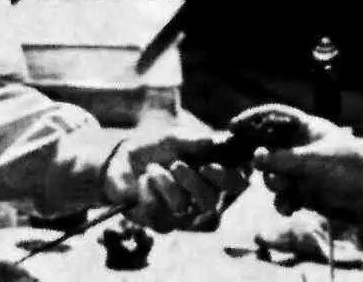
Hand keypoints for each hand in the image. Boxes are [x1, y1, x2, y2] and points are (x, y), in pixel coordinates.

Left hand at [102, 129, 248, 232]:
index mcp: (214, 177)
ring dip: (165, 182)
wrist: (126, 157)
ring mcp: (181, 215)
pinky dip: (148, 190)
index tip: (208, 165)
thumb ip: (195, 141)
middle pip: (209, 203)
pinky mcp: (158, 223)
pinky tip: (144, 179)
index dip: (225, 178)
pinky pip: (156, 212)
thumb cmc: (158, 147)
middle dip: (191, 182)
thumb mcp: (175, 138)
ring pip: (181, 206)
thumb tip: (215, 141)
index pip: (235, 183)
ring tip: (153, 168)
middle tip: (176, 164)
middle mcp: (202, 200)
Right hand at [229, 104, 362, 223]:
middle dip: (259, 159)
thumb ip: (284, 160)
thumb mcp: (315, 160)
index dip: (253, 118)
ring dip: (274, 183)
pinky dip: (284, 202)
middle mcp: (300, 148)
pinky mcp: (306, 193)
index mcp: (306, 128)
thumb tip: (255, 158)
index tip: (234, 127)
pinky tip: (290, 207)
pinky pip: (284, 196)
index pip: (274, 116)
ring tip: (285, 187)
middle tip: (249, 168)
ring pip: (274, 175)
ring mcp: (302, 171)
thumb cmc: (350, 165)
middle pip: (267, 147)